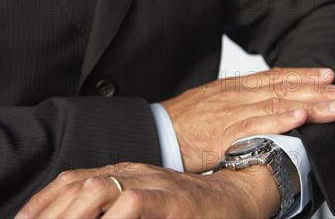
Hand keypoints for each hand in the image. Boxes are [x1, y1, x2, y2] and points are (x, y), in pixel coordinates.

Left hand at [16, 162, 279, 218]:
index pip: (74, 179)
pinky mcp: (170, 199)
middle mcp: (134, 173)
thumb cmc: (189, 208)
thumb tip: (85, 212)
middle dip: (50, 210)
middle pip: (80, 183)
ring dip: (71, 212)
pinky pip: (133, 204)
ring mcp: (152, 183)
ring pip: (99, 189)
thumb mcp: (146, 204)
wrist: (234, 197)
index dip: (44, 200)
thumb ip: (116, 208)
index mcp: (125, 174)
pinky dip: (113, 216)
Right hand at [162, 67, 334, 171]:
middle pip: (282, 88)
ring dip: (309, 104)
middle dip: (316, 90)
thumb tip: (263, 103)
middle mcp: (236, 95)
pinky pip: (255, 125)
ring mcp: (230, 112)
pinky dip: (279, 120)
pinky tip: (299, 118)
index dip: (302, 76)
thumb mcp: (213, 103)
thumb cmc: (184, 121)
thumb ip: (238, 101)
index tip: (326, 75)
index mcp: (234, 88)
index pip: (274, 77)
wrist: (156, 131)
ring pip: (276, 104)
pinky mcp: (223, 133)